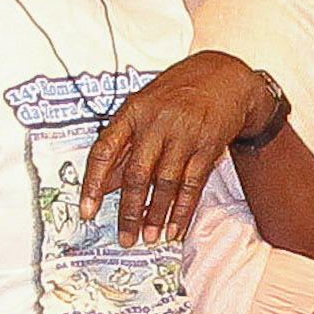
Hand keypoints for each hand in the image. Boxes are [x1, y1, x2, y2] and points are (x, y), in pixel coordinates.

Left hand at [83, 50, 280, 247]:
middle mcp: (156, 122)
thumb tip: (106, 183)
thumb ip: (125, 144)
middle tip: (126, 238)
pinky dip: (183, 208)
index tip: (88, 211)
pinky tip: (175, 226)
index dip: (93, 184)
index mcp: (132, 111)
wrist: (225, 75)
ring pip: (165, 183)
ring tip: (150, 236)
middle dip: (129, 211)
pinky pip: (192, 183)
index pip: (104, 151)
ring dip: (157, 214)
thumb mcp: (143, 108)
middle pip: (137, 173)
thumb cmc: (178, 92)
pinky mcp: (208, 145)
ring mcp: (184, 134)